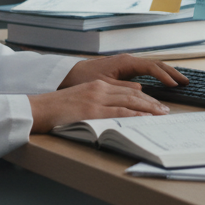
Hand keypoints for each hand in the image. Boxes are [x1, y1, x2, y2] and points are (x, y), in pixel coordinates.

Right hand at [27, 80, 169, 134]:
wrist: (38, 108)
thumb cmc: (57, 108)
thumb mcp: (81, 100)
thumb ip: (99, 100)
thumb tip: (117, 108)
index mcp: (97, 86)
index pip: (128, 91)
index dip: (145, 98)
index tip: (157, 105)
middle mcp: (99, 89)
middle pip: (133, 94)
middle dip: (152, 103)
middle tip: (165, 110)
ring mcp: (96, 99)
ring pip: (130, 101)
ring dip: (149, 108)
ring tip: (161, 115)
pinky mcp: (92, 111)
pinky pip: (119, 112)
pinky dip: (135, 114)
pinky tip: (145, 118)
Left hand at [58, 53, 187, 90]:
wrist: (72, 73)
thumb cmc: (86, 78)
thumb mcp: (104, 85)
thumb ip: (123, 88)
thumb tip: (141, 91)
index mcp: (125, 62)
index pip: (151, 67)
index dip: (164, 76)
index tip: (175, 85)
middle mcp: (128, 60)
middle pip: (156, 64)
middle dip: (172, 72)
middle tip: (186, 81)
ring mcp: (128, 63)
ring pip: (153, 66)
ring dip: (167, 73)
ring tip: (180, 81)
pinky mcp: (126, 68)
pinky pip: (147, 69)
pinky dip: (158, 74)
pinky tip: (164, 81)